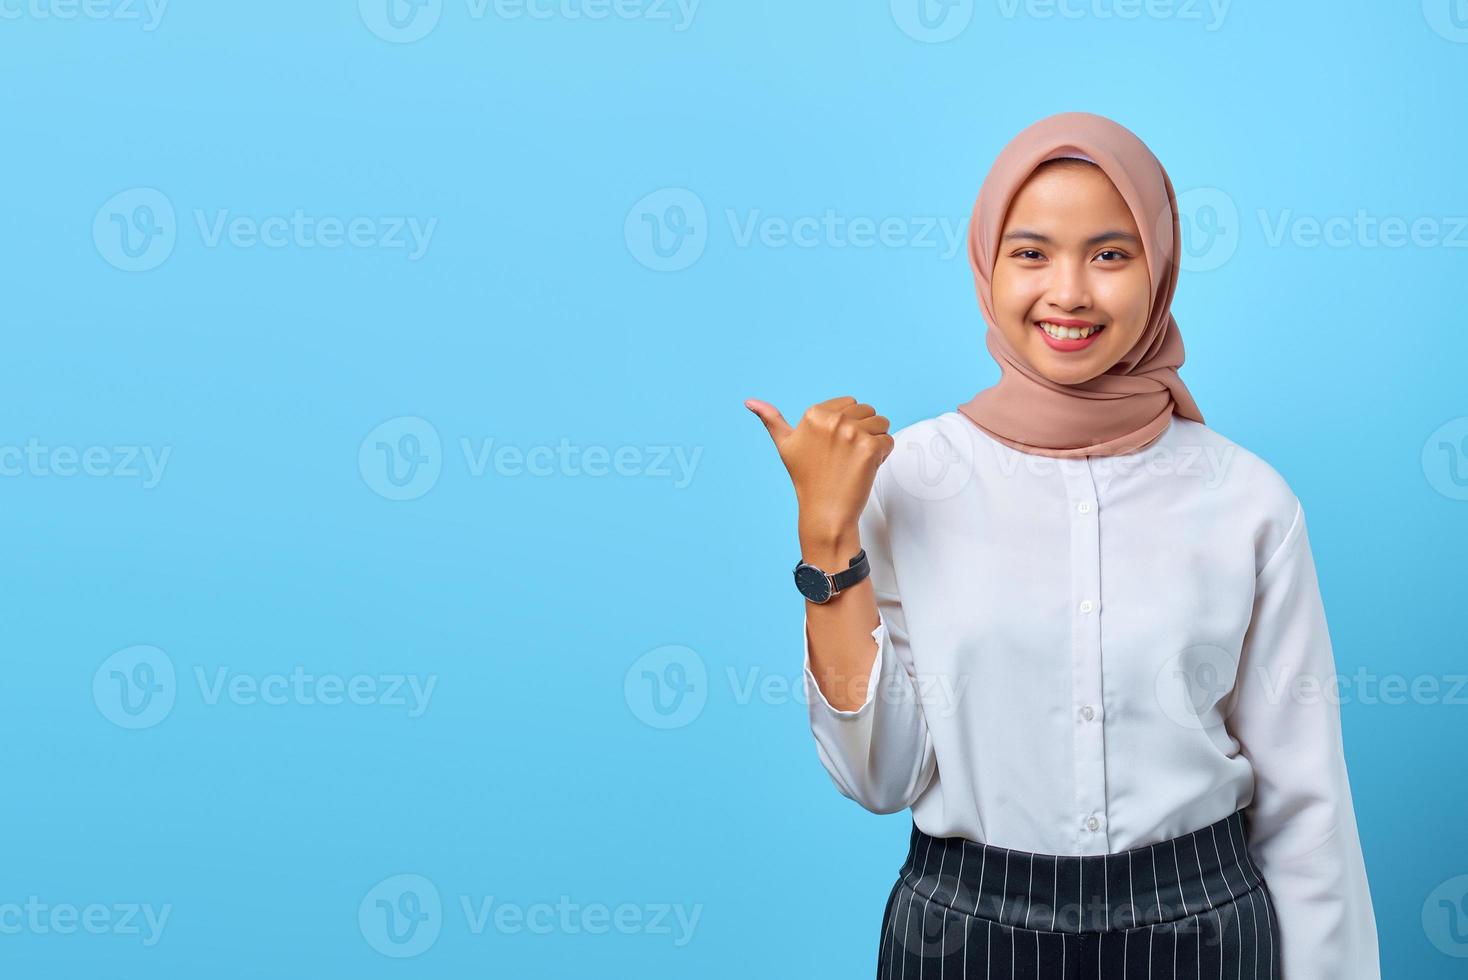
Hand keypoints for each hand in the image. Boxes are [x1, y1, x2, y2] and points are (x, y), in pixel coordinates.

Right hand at [745, 396, 893, 547]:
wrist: (824, 511)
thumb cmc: (807, 479)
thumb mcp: (785, 446)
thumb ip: (771, 420)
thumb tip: (749, 401)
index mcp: (814, 414)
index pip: (850, 403)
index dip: (848, 425)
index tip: (835, 446)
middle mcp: (833, 420)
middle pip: (868, 411)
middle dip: (863, 431)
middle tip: (846, 456)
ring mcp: (852, 434)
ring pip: (881, 424)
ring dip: (875, 442)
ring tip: (855, 461)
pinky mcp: (870, 449)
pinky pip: (889, 441)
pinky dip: (883, 455)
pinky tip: (865, 468)